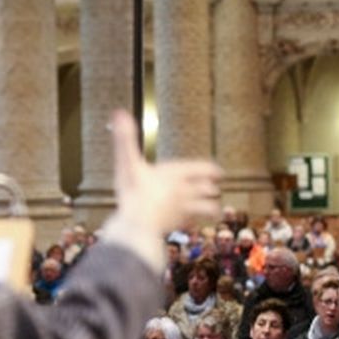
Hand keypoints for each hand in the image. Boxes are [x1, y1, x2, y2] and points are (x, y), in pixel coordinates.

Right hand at [111, 110, 220, 234]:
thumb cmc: (133, 192)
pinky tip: (193, 225)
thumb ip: (125, 139)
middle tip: (215, 188)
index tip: (219, 173)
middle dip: (210, 188)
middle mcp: (184, 191)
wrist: (137, 223)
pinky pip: (192, 223)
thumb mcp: (127, 162)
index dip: (211, 170)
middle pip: (206, 188)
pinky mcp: (178, 225)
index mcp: (176, 173)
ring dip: (211, 208)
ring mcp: (183, 210)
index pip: (202, 169)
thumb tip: (119, 114)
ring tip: (215, 211)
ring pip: (206, 208)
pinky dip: (195, 222)